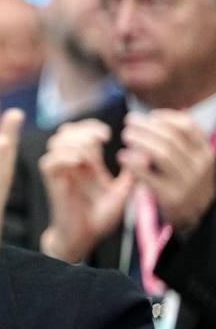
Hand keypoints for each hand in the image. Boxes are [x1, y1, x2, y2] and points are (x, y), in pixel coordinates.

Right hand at [37, 118, 134, 262]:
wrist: (83, 238)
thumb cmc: (98, 218)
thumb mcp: (121, 194)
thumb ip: (131, 176)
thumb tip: (145, 156)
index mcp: (85, 163)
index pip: (82, 132)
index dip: (92, 127)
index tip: (109, 134)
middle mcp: (70, 164)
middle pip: (66, 132)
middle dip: (84, 129)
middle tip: (103, 137)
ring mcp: (60, 173)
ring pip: (56, 143)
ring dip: (74, 141)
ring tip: (91, 151)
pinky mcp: (53, 184)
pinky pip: (49, 163)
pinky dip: (63, 157)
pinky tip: (80, 161)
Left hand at [119, 110, 215, 233]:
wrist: (192, 218)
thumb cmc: (184, 182)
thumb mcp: (193, 161)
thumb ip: (184, 141)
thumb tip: (176, 110)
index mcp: (206, 155)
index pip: (188, 127)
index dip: (167, 117)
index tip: (150, 115)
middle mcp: (200, 167)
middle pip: (171, 138)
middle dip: (147, 126)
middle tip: (129, 121)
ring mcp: (187, 183)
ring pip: (162, 153)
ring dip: (140, 140)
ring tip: (126, 135)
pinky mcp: (171, 197)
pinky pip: (149, 175)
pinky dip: (133, 163)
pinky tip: (122, 156)